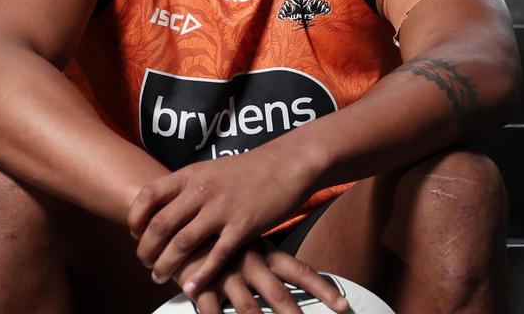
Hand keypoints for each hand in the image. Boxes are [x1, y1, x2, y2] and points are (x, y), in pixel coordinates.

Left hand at [127, 145, 317, 295]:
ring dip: (165, 265)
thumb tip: (165, 207)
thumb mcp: (211, 169)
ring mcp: (222, 209)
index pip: (148, 195)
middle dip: (146, 250)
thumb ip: (189, 187)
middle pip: (160, 225)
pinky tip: (190, 288)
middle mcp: (202, 191)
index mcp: (191, 175)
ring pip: (182, 243)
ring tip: (159, 277)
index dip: (135, 218)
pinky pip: (216, 256)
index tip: (135, 233)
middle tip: (145, 263)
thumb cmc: (249, 169)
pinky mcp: (243, 226)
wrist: (287, 164)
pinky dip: (200, 275)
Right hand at [176, 238, 350, 313]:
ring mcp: (226, 276)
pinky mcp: (202, 286)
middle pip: (279, 296)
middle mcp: (250, 264)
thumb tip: (293, 279)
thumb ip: (269, 261)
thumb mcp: (248, 242)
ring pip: (249, 310)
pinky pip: (212, 313)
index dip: (324, 290)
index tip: (343, 306)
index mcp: (265, 253)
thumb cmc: (220, 236)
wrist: (180, 219)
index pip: (301, 272)